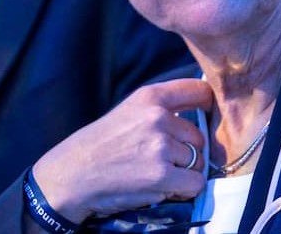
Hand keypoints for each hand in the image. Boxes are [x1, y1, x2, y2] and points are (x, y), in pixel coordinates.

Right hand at [31, 78, 212, 223]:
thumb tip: (203, 104)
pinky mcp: (161, 175)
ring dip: (185, 171)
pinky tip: (164, 187)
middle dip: (187, 150)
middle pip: (199, 135)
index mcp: (151, 96)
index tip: (208, 114)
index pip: (199, 90)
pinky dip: (184, 189)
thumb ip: (163, 106)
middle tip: (163, 158)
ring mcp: (160, 146)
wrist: (73, 175)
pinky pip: (195, 183)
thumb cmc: (102, 142)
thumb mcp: (131, 109)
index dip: (208, 104)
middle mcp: (158, 117)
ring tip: (157, 172)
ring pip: (197, 161)